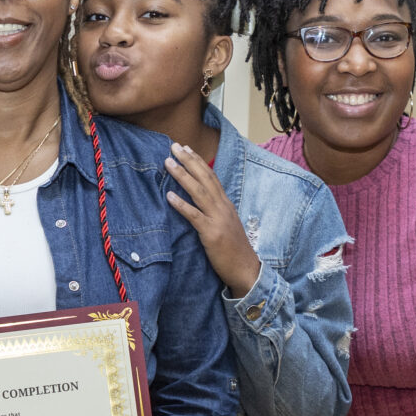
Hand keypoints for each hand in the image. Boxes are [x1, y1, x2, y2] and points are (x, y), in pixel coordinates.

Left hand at [164, 145, 260, 298]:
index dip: (198, 161)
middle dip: (188, 160)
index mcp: (226, 204)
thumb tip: (200, 201)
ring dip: (182, 176)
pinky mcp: (211, 234)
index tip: (186, 148)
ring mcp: (218, 219)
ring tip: (168, 163)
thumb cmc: (234, 249)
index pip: (211, 176)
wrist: (246, 269)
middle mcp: (223, 207)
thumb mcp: (226, 224)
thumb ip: (215, 211)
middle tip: (174, 146)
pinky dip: (181, 204)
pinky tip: (169, 196)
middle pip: (205, 178)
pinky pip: (194, 216)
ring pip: (198, 192)